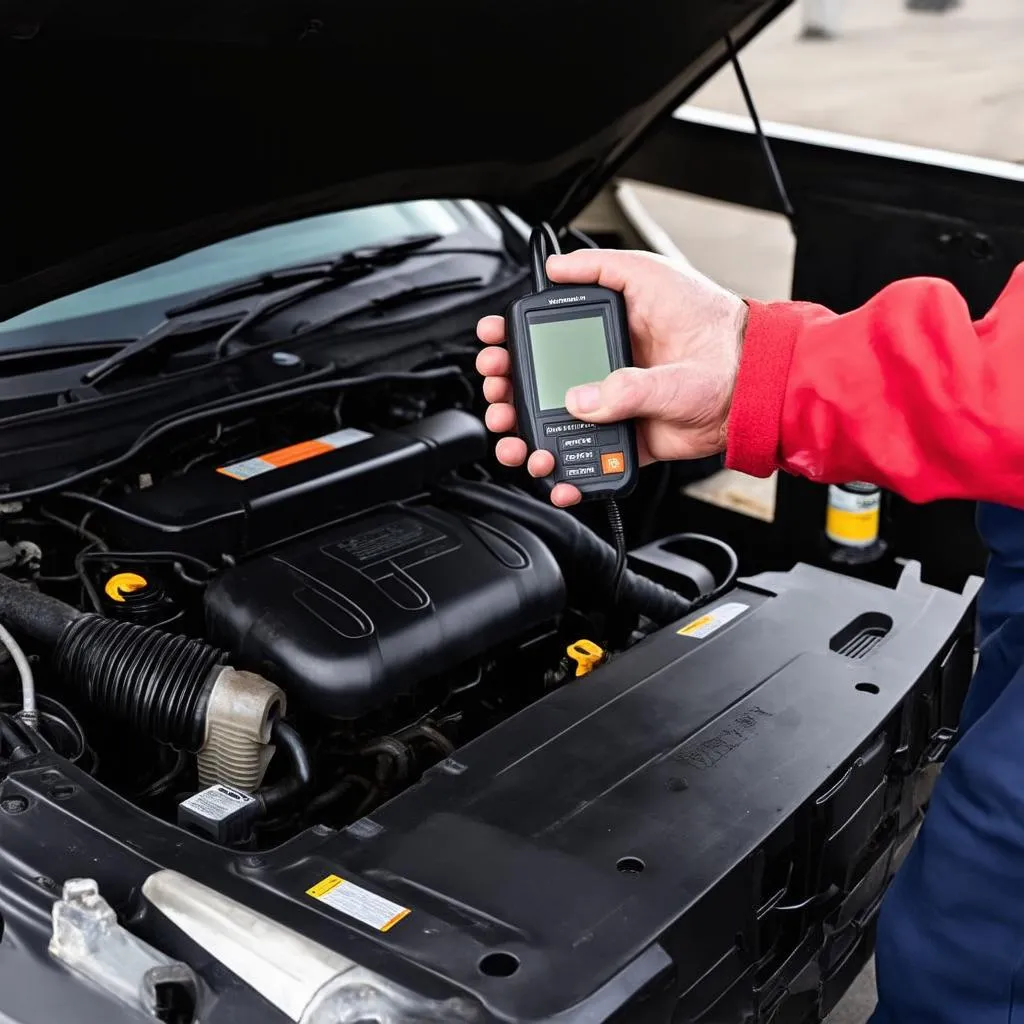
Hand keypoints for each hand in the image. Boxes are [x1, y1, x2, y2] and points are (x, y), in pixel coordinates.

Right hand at [476, 248, 747, 505]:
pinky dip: (570, 471)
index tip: (493, 339)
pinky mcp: (629, 436)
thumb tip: (575, 380)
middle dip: (508, 387)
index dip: (512, 332)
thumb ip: (611, 308)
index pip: (545, 325)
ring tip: (516, 442)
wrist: (759, 389)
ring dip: (528, 434)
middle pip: (539, 376)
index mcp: (607, 322)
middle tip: (497, 392)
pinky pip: (591, 457)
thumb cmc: (721, 332)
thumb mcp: (659, 289)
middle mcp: (604, 362)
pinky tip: (555, 474)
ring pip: (556, 421)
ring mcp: (613, 401)